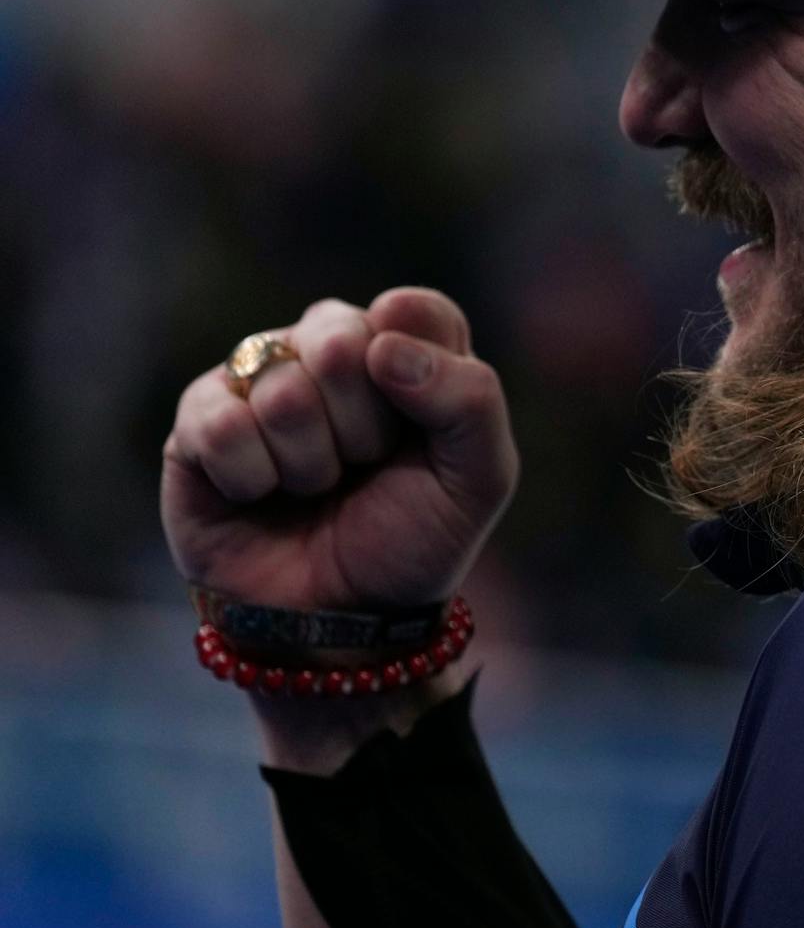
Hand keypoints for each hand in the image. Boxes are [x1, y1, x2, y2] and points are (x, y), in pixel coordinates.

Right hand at [162, 287, 519, 613]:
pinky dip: (253, 476)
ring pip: (282, 385)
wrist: (341, 617)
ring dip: (310, 461)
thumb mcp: (479, 479)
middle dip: (363, 425)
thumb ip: (471, 399)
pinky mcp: (201, 418)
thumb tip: (383, 343)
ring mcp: (262, 379)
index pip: (416, 310)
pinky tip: (261, 493)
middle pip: (341, 338)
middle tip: (365, 465)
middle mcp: (332, 351)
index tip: (418, 424)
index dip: (419, 368)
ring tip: (316, 486)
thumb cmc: (413, 540)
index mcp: (407, 353)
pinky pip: (222, 422)